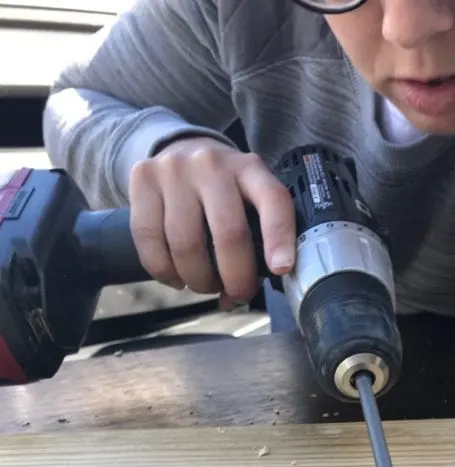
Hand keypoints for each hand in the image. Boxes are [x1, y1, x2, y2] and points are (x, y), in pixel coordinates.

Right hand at [128, 137, 295, 307]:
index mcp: (250, 169)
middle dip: (236, 278)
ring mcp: (174, 170)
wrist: (180, 150)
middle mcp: (212, 164)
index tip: (281, 269)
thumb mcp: (248, 199)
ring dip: (198, 279)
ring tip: (204, 284)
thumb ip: (253, 241)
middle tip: (237, 293)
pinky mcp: (142, 178)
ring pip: (185, 244)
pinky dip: (164, 271)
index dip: (279, 238)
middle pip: (228, 233)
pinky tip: (176, 277)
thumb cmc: (222, 191)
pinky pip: (149, 240)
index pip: (273, 200)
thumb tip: (235, 298)